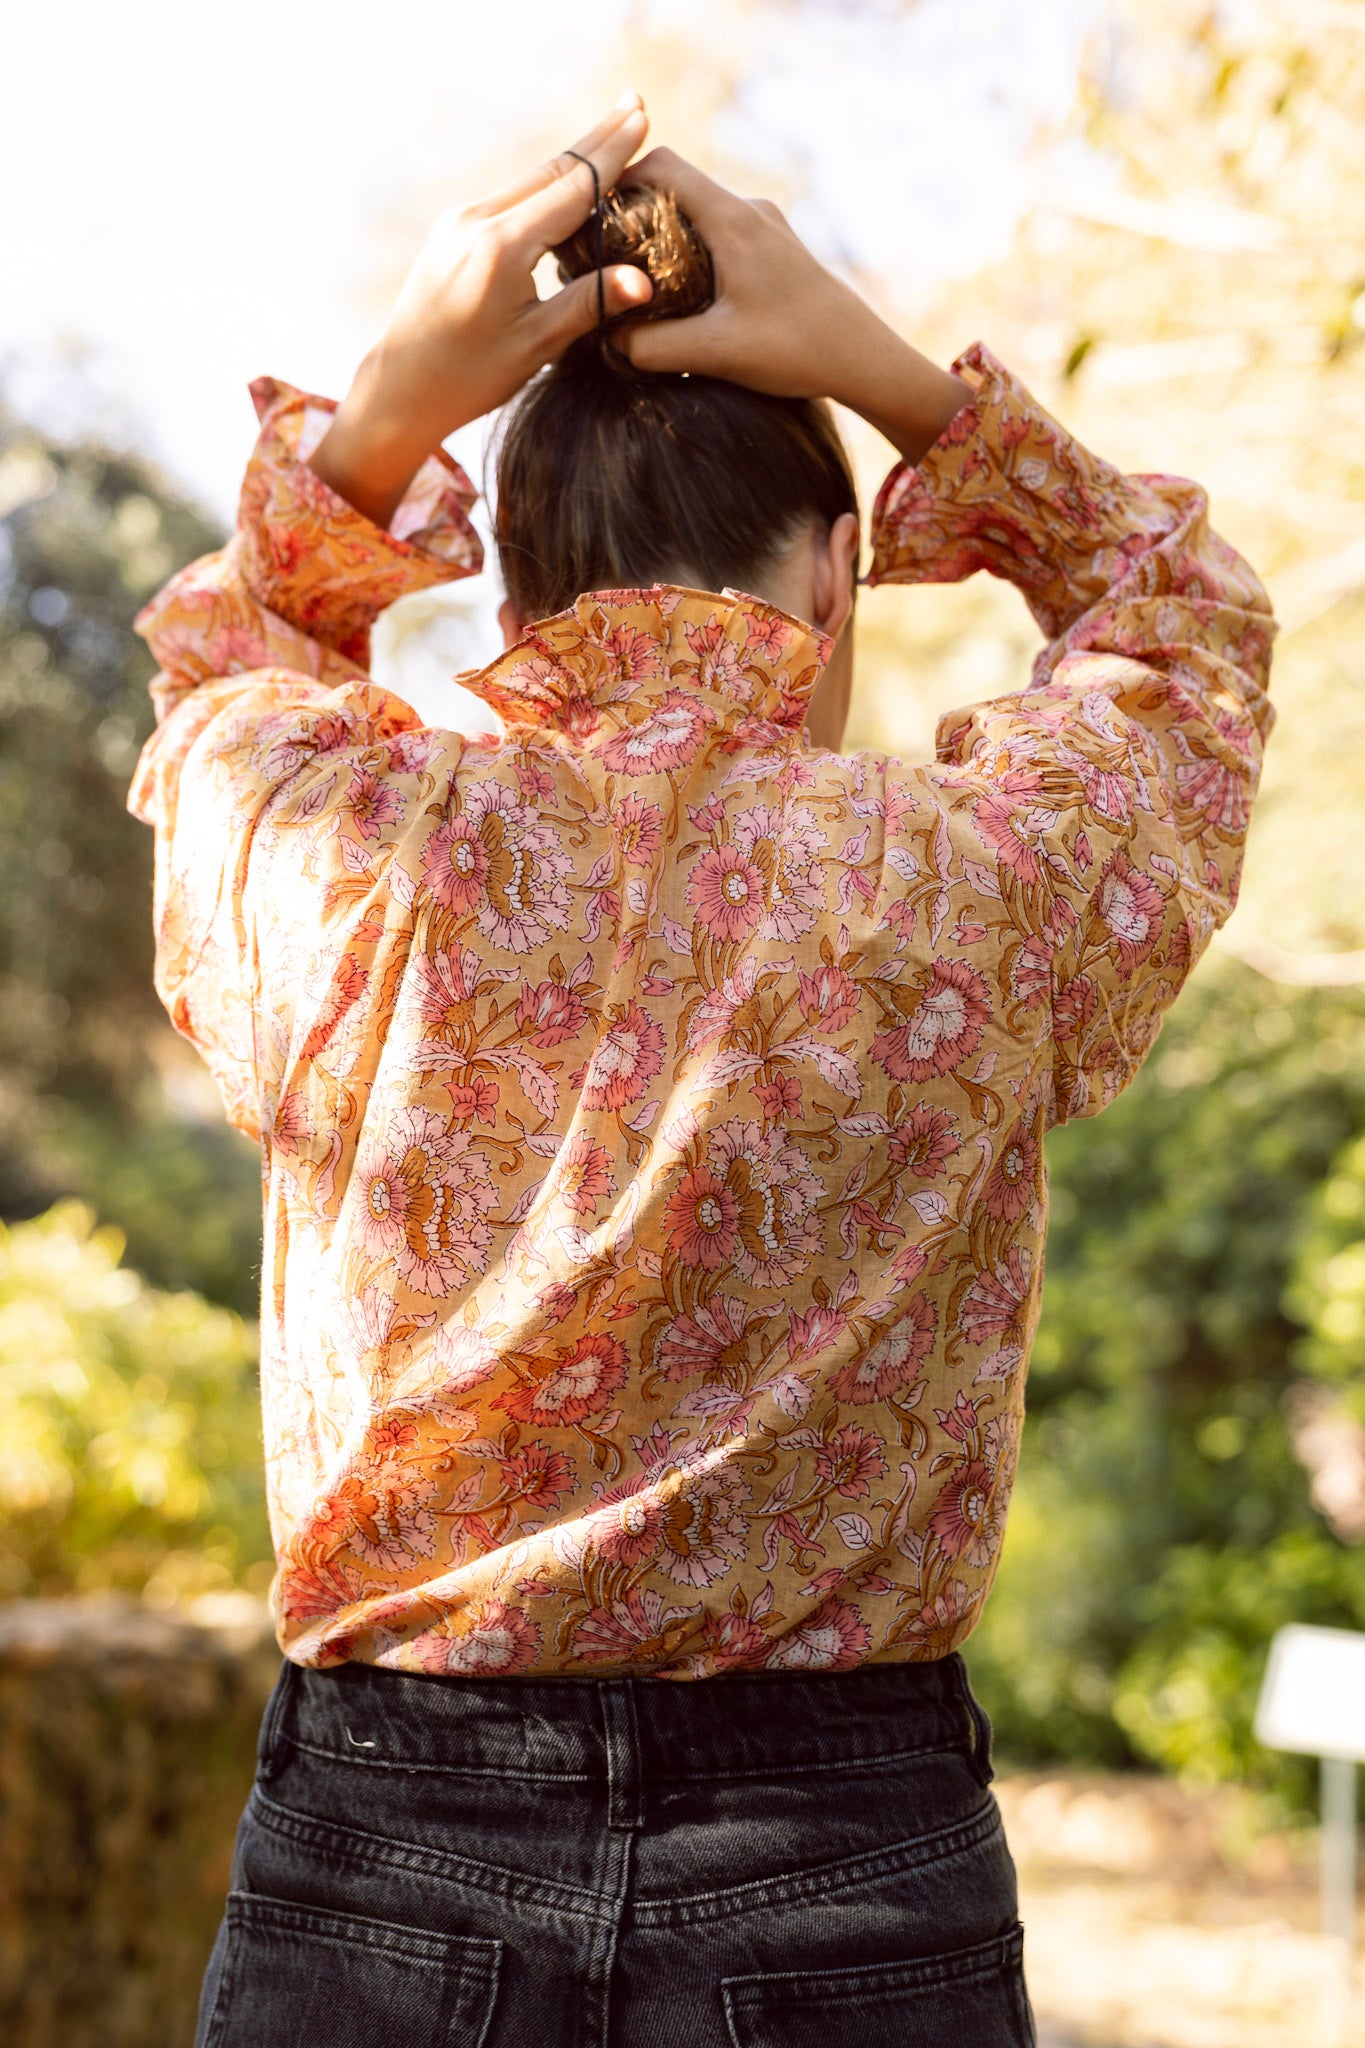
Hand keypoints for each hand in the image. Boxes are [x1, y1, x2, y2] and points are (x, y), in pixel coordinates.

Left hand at [311, 95, 655, 526]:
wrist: (401, 386)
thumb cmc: (469, 377)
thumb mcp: (535, 346)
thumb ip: (588, 305)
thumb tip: (644, 281)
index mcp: (501, 248)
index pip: (571, 189)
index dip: (612, 155)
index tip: (642, 119)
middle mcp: (477, 221)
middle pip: (551, 169)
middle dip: (597, 138)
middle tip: (635, 102)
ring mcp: (461, 221)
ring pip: (530, 179)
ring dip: (574, 157)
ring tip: (611, 129)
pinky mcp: (453, 230)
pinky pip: (512, 197)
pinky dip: (547, 183)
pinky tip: (568, 177)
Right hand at [617, 149, 968, 462]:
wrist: (864, 359)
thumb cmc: (797, 351)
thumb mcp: (715, 352)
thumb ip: (651, 346)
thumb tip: (604, 338)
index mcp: (732, 220)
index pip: (661, 165)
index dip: (617, 182)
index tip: (588, 219)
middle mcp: (748, 211)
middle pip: (675, 185)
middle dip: (632, 212)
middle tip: (600, 254)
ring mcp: (764, 227)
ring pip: (696, 211)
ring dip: (661, 234)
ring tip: (633, 277)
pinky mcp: (773, 249)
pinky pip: (718, 232)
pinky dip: (689, 250)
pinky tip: (678, 292)